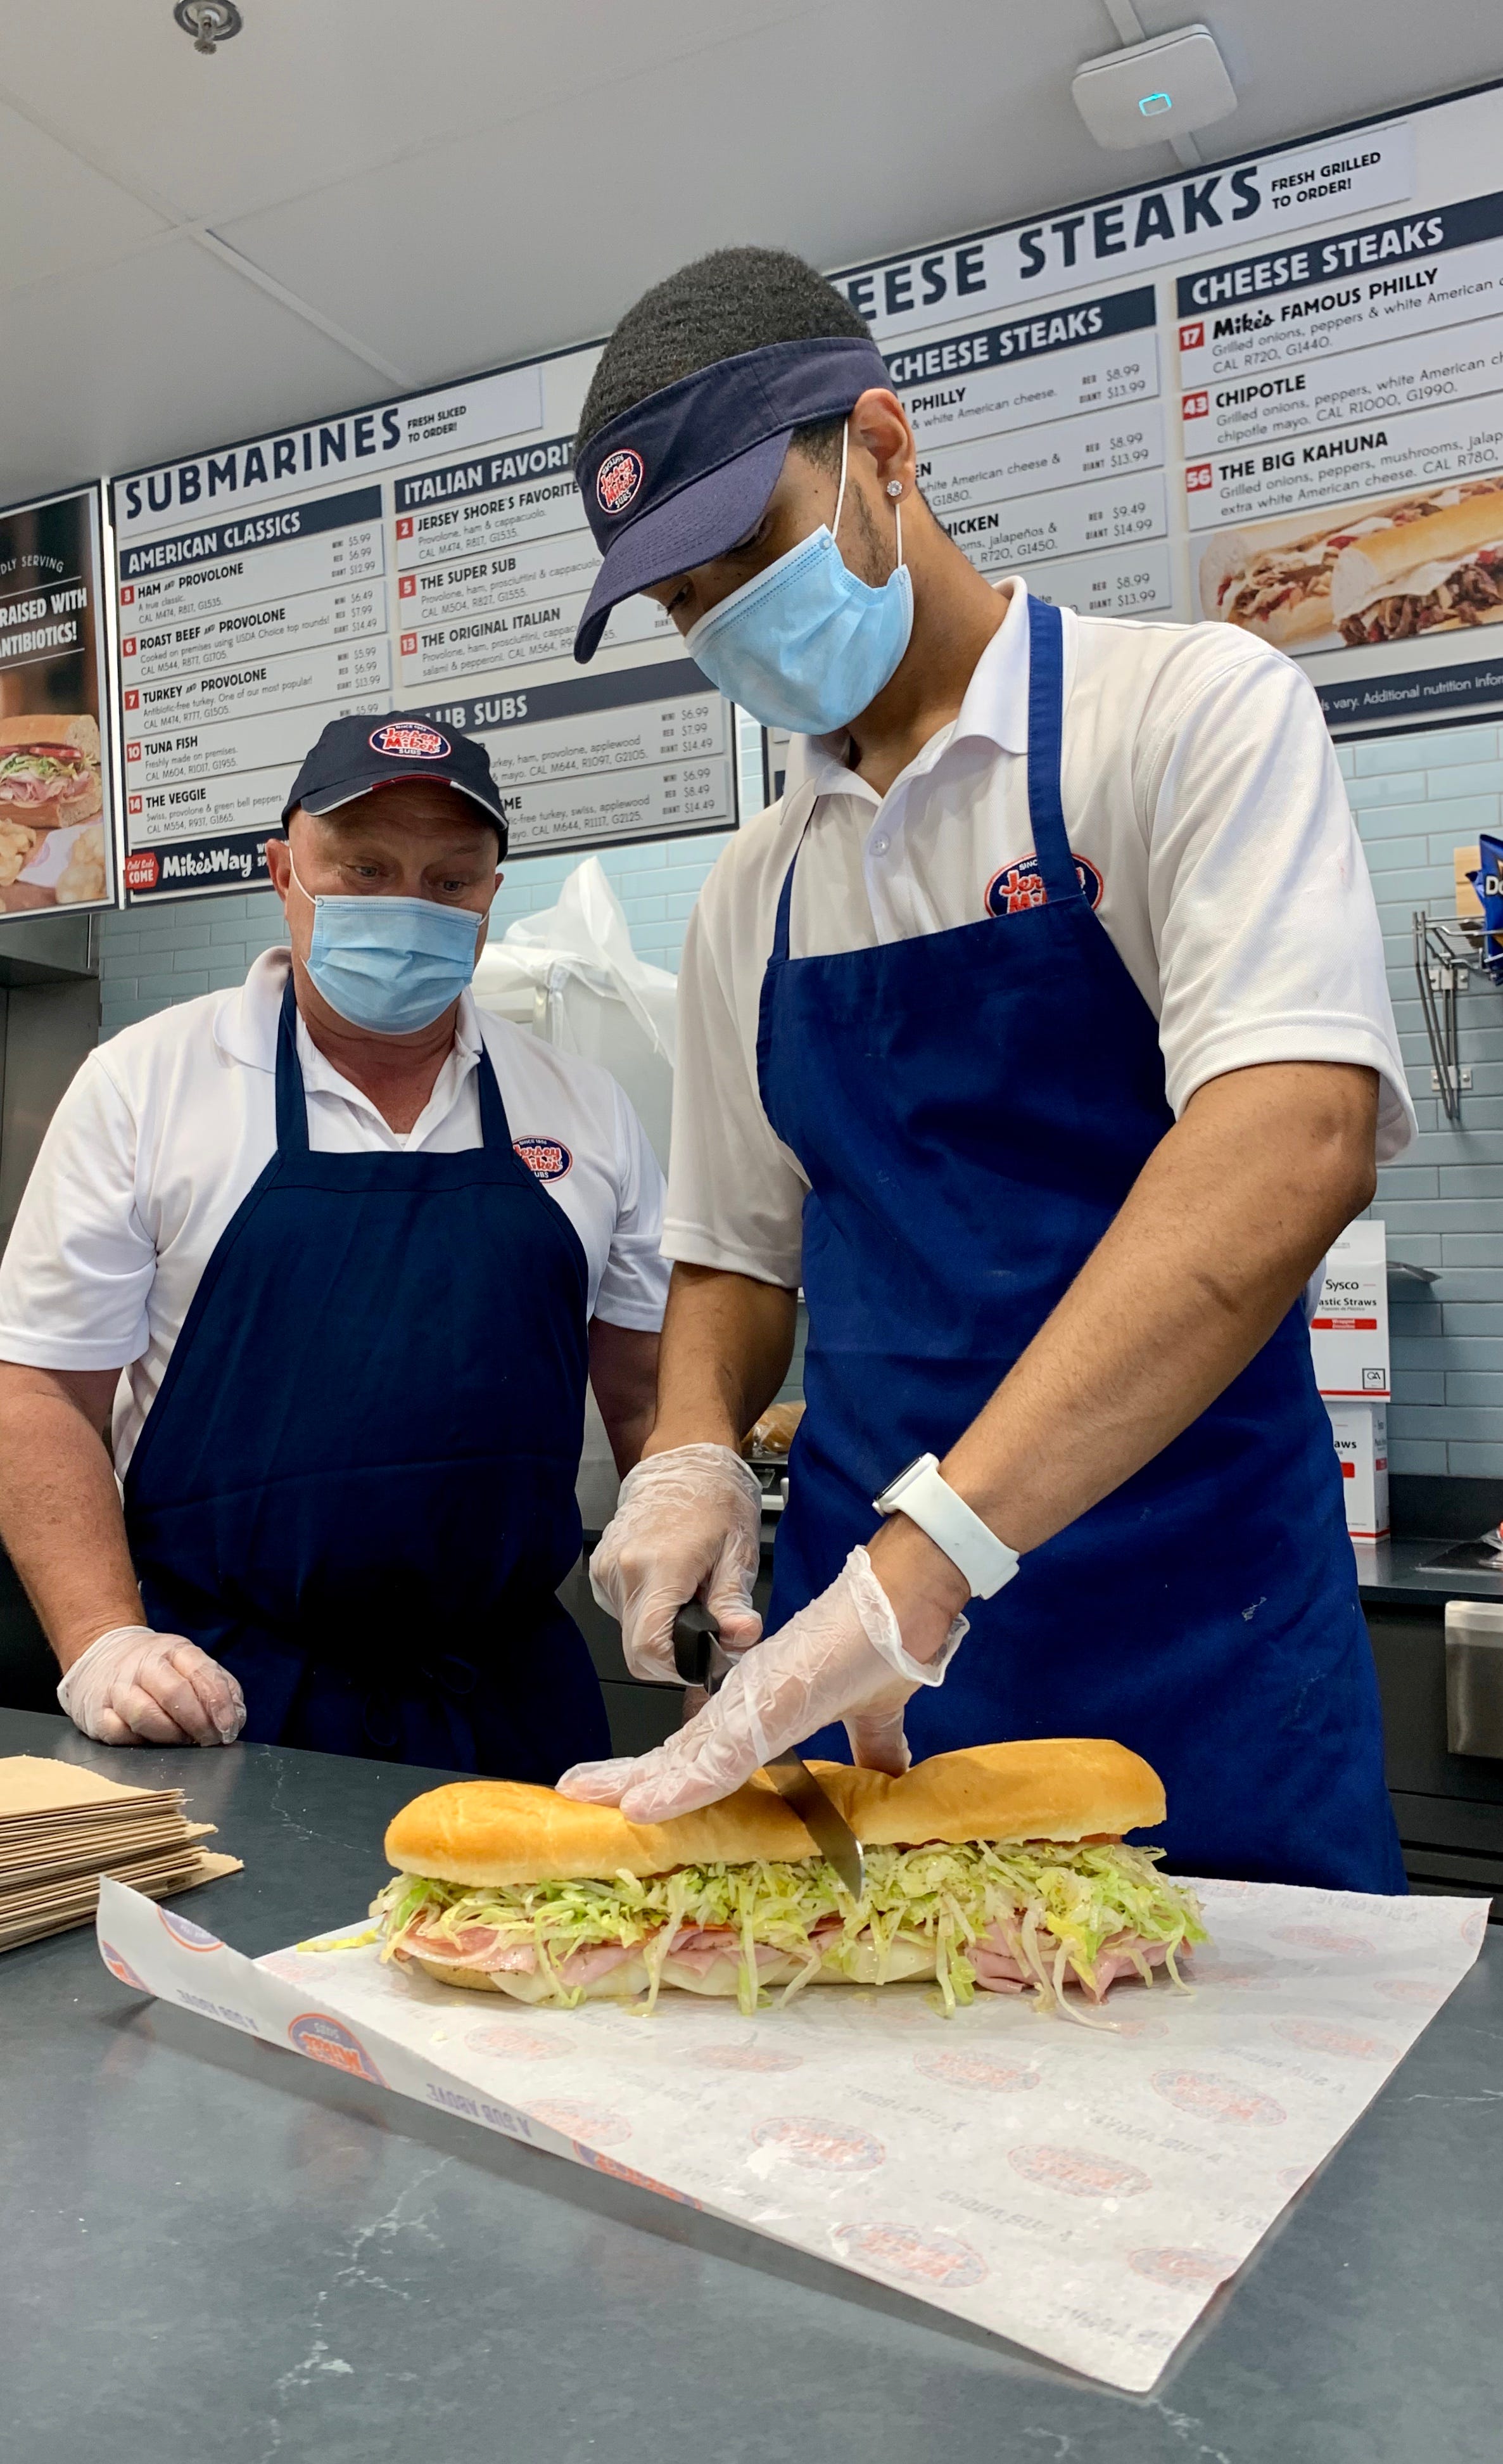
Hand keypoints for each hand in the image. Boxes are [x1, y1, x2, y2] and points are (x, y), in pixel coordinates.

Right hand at [56, 1625, 245, 1746]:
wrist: (102, 1658)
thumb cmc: (157, 1669)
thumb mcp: (189, 1664)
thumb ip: (217, 1687)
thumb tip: (234, 1720)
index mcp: (172, 1650)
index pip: (201, 1672)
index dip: (219, 1703)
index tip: (228, 1728)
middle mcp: (142, 1665)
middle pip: (175, 1693)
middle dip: (198, 1722)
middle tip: (209, 1740)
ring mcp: (116, 1688)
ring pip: (145, 1715)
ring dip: (172, 1735)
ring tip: (184, 1741)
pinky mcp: (96, 1714)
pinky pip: (119, 1733)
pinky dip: (140, 1742)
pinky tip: (152, 1741)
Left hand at [560, 1546, 965, 1820]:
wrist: (902, 1602)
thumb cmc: (883, 1647)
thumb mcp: (872, 1715)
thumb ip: (872, 1748)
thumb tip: (886, 1780)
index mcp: (764, 1710)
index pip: (703, 1751)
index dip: (665, 1775)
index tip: (632, 1796)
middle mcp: (747, 1708)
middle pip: (677, 1753)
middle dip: (627, 1777)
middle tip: (579, 1790)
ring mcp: (752, 1709)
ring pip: (683, 1758)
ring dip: (634, 1781)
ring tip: (586, 1793)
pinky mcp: (764, 1711)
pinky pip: (716, 1760)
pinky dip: (679, 1786)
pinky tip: (642, 1803)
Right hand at [589, 1441, 765, 1682]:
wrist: (685, 1461)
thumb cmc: (715, 1499)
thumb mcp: (737, 1551)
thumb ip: (733, 1601)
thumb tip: (740, 1637)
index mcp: (658, 1566)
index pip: (649, 1649)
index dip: (679, 1666)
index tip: (706, 1655)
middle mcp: (622, 1570)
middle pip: (637, 1649)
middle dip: (675, 1653)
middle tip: (708, 1625)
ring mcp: (606, 1570)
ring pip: (630, 1633)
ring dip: (662, 1630)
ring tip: (691, 1596)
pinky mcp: (602, 1569)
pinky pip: (624, 1611)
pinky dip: (650, 1611)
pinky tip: (673, 1587)